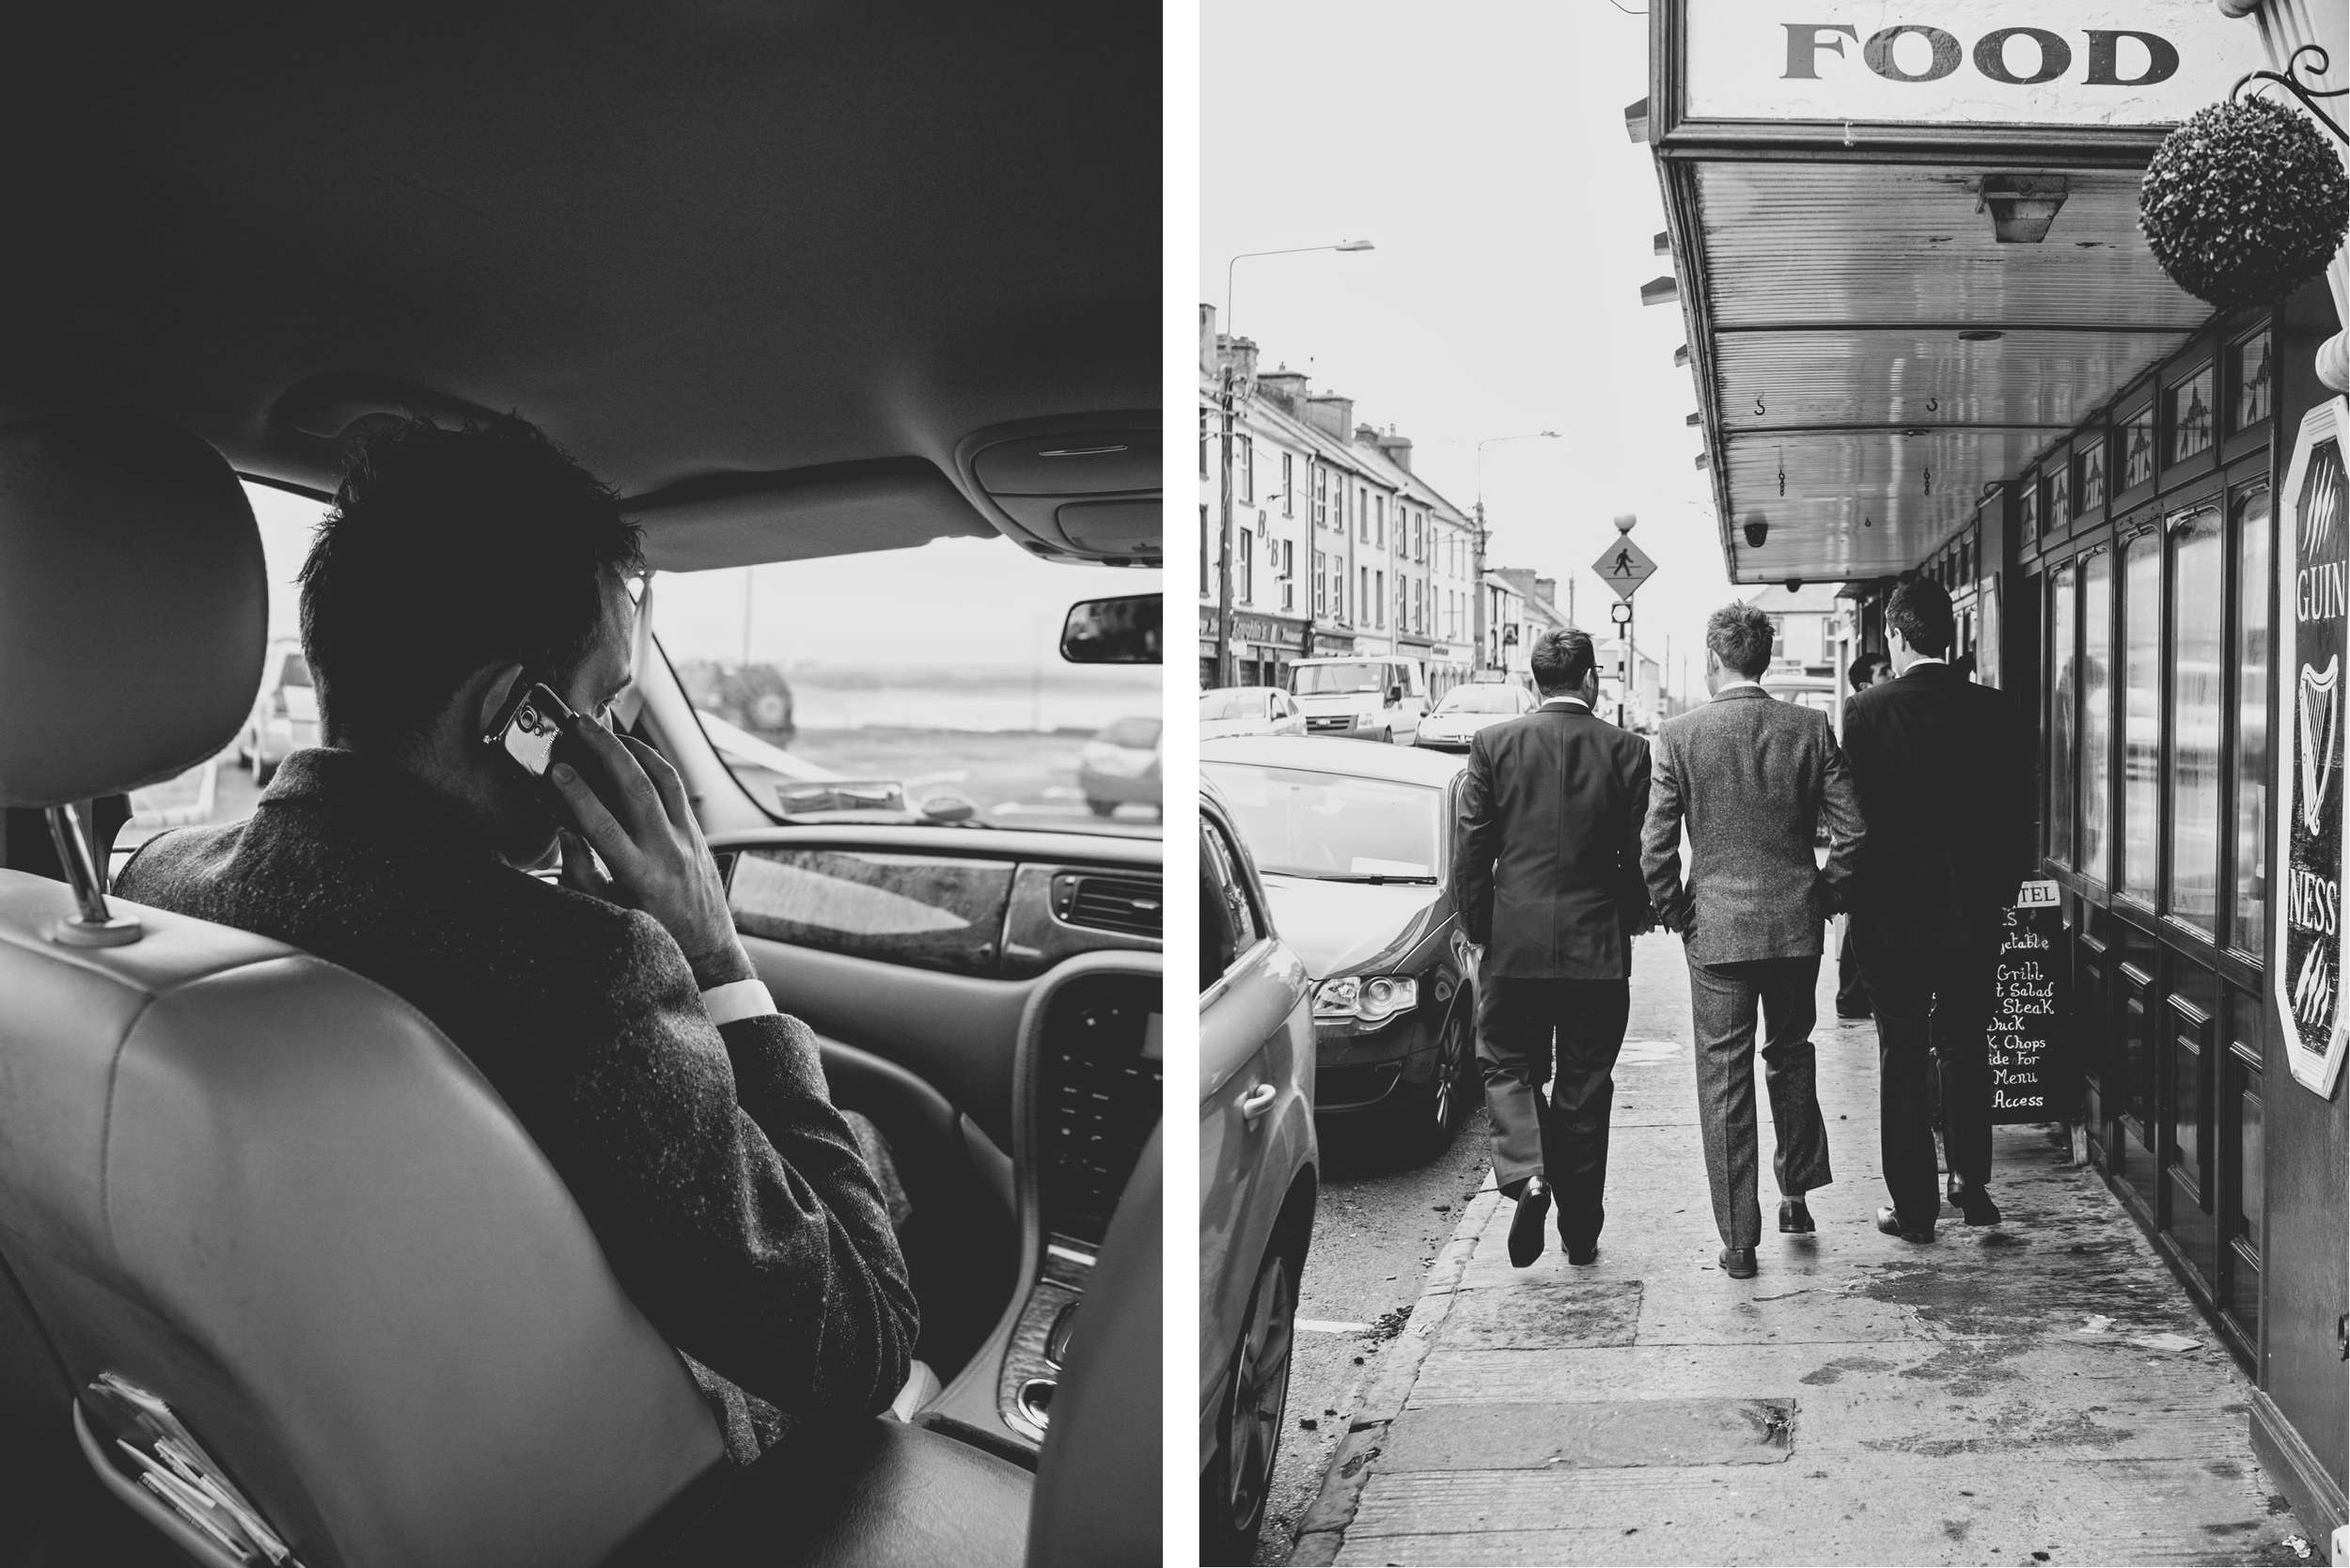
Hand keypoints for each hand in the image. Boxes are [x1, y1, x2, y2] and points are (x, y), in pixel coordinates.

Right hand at [549, 718, 750, 989]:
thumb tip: (565, 828)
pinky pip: (677, 788)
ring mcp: (687, 839)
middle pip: (638, 789)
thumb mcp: (608, 910)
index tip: (558, 770)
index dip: (579, 795)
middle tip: (582, 727)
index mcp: (640, 877)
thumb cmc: (653, 932)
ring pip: (664, 780)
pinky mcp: (698, 831)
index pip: (605, 827)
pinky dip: (655, 763)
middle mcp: (668, 852)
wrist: (707, 948)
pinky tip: (635, 752)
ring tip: (606, 731)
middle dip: (608, 752)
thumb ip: (582, 871)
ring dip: (634, 749)